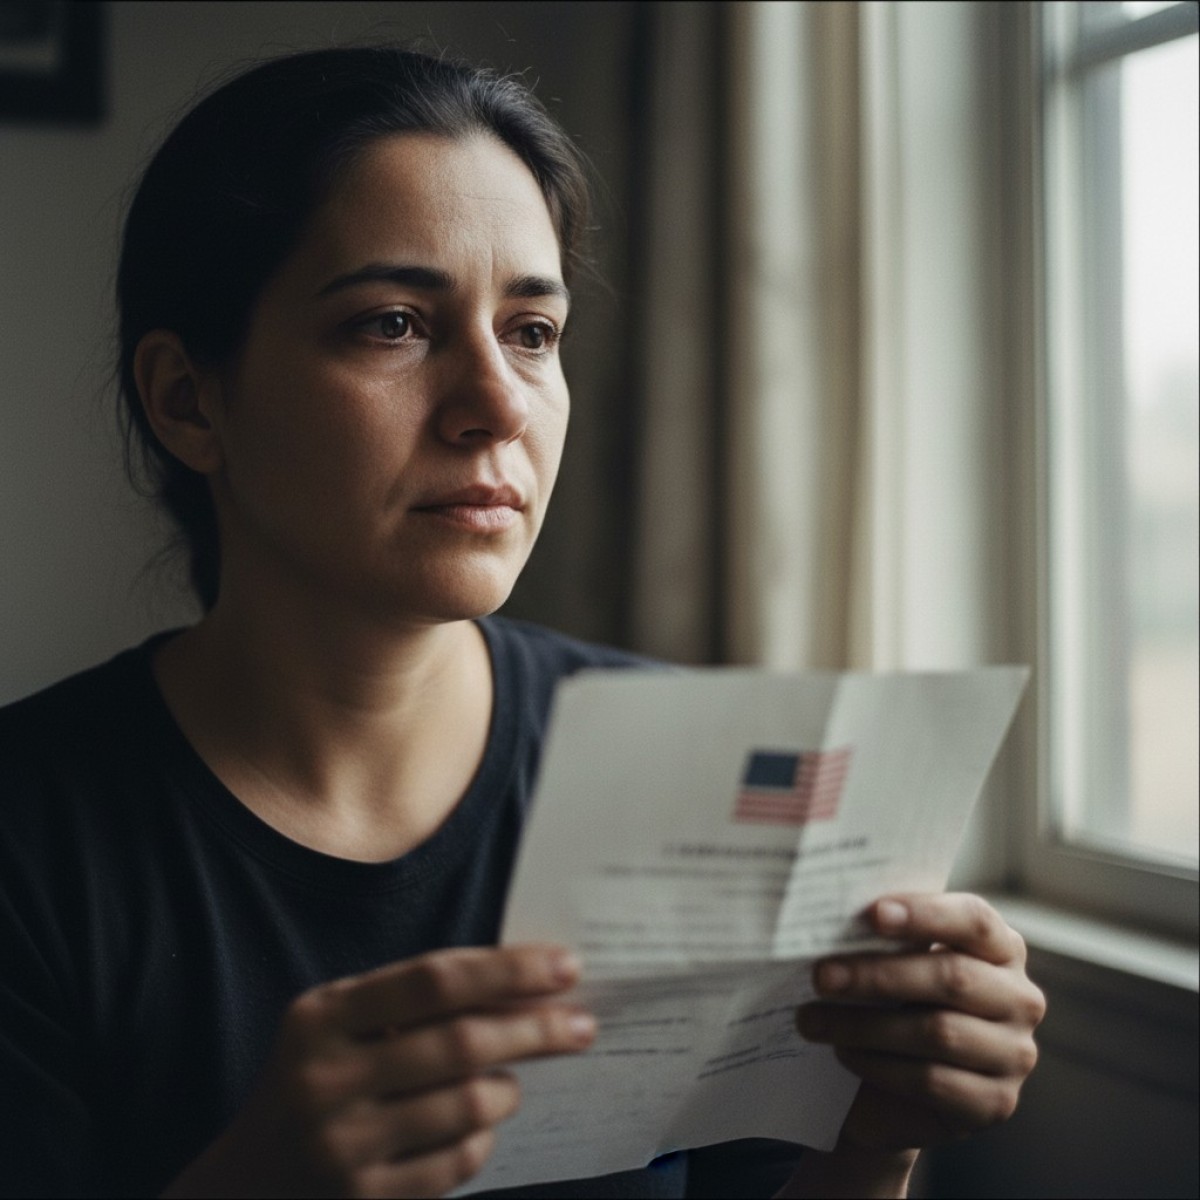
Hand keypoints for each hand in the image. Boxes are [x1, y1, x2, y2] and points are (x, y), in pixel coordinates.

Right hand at [163, 944, 594, 1198]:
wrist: (247, 1184)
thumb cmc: (319, 1078)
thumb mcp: (343, 1023)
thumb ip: (415, 999)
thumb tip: (525, 981)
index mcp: (323, 1015)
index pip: (435, 980)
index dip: (509, 969)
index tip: (565, 966)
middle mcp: (327, 1077)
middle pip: (463, 1043)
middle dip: (537, 1028)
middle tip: (582, 1023)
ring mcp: (343, 1145)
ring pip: (469, 1106)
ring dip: (508, 1088)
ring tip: (511, 1081)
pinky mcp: (365, 1199)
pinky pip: (459, 1161)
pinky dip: (484, 1137)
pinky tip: (477, 1125)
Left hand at [797, 894, 1044, 1155]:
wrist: (898, 1089)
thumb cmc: (896, 1003)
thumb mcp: (898, 961)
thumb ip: (888, 938)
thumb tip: (834, 914)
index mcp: (1000, 948)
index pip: (973, 920)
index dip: (925, 914)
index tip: (872, 913)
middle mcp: (1020, 998)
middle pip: (952, 977)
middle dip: (878, 975)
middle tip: (821, 975)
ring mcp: (1015, 1054)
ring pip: (938, 1032)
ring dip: (865, 1025)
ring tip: (813, 1019)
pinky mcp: (996, 1103)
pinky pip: (932, 1080)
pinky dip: (879, 1066)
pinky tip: (845, 1053)